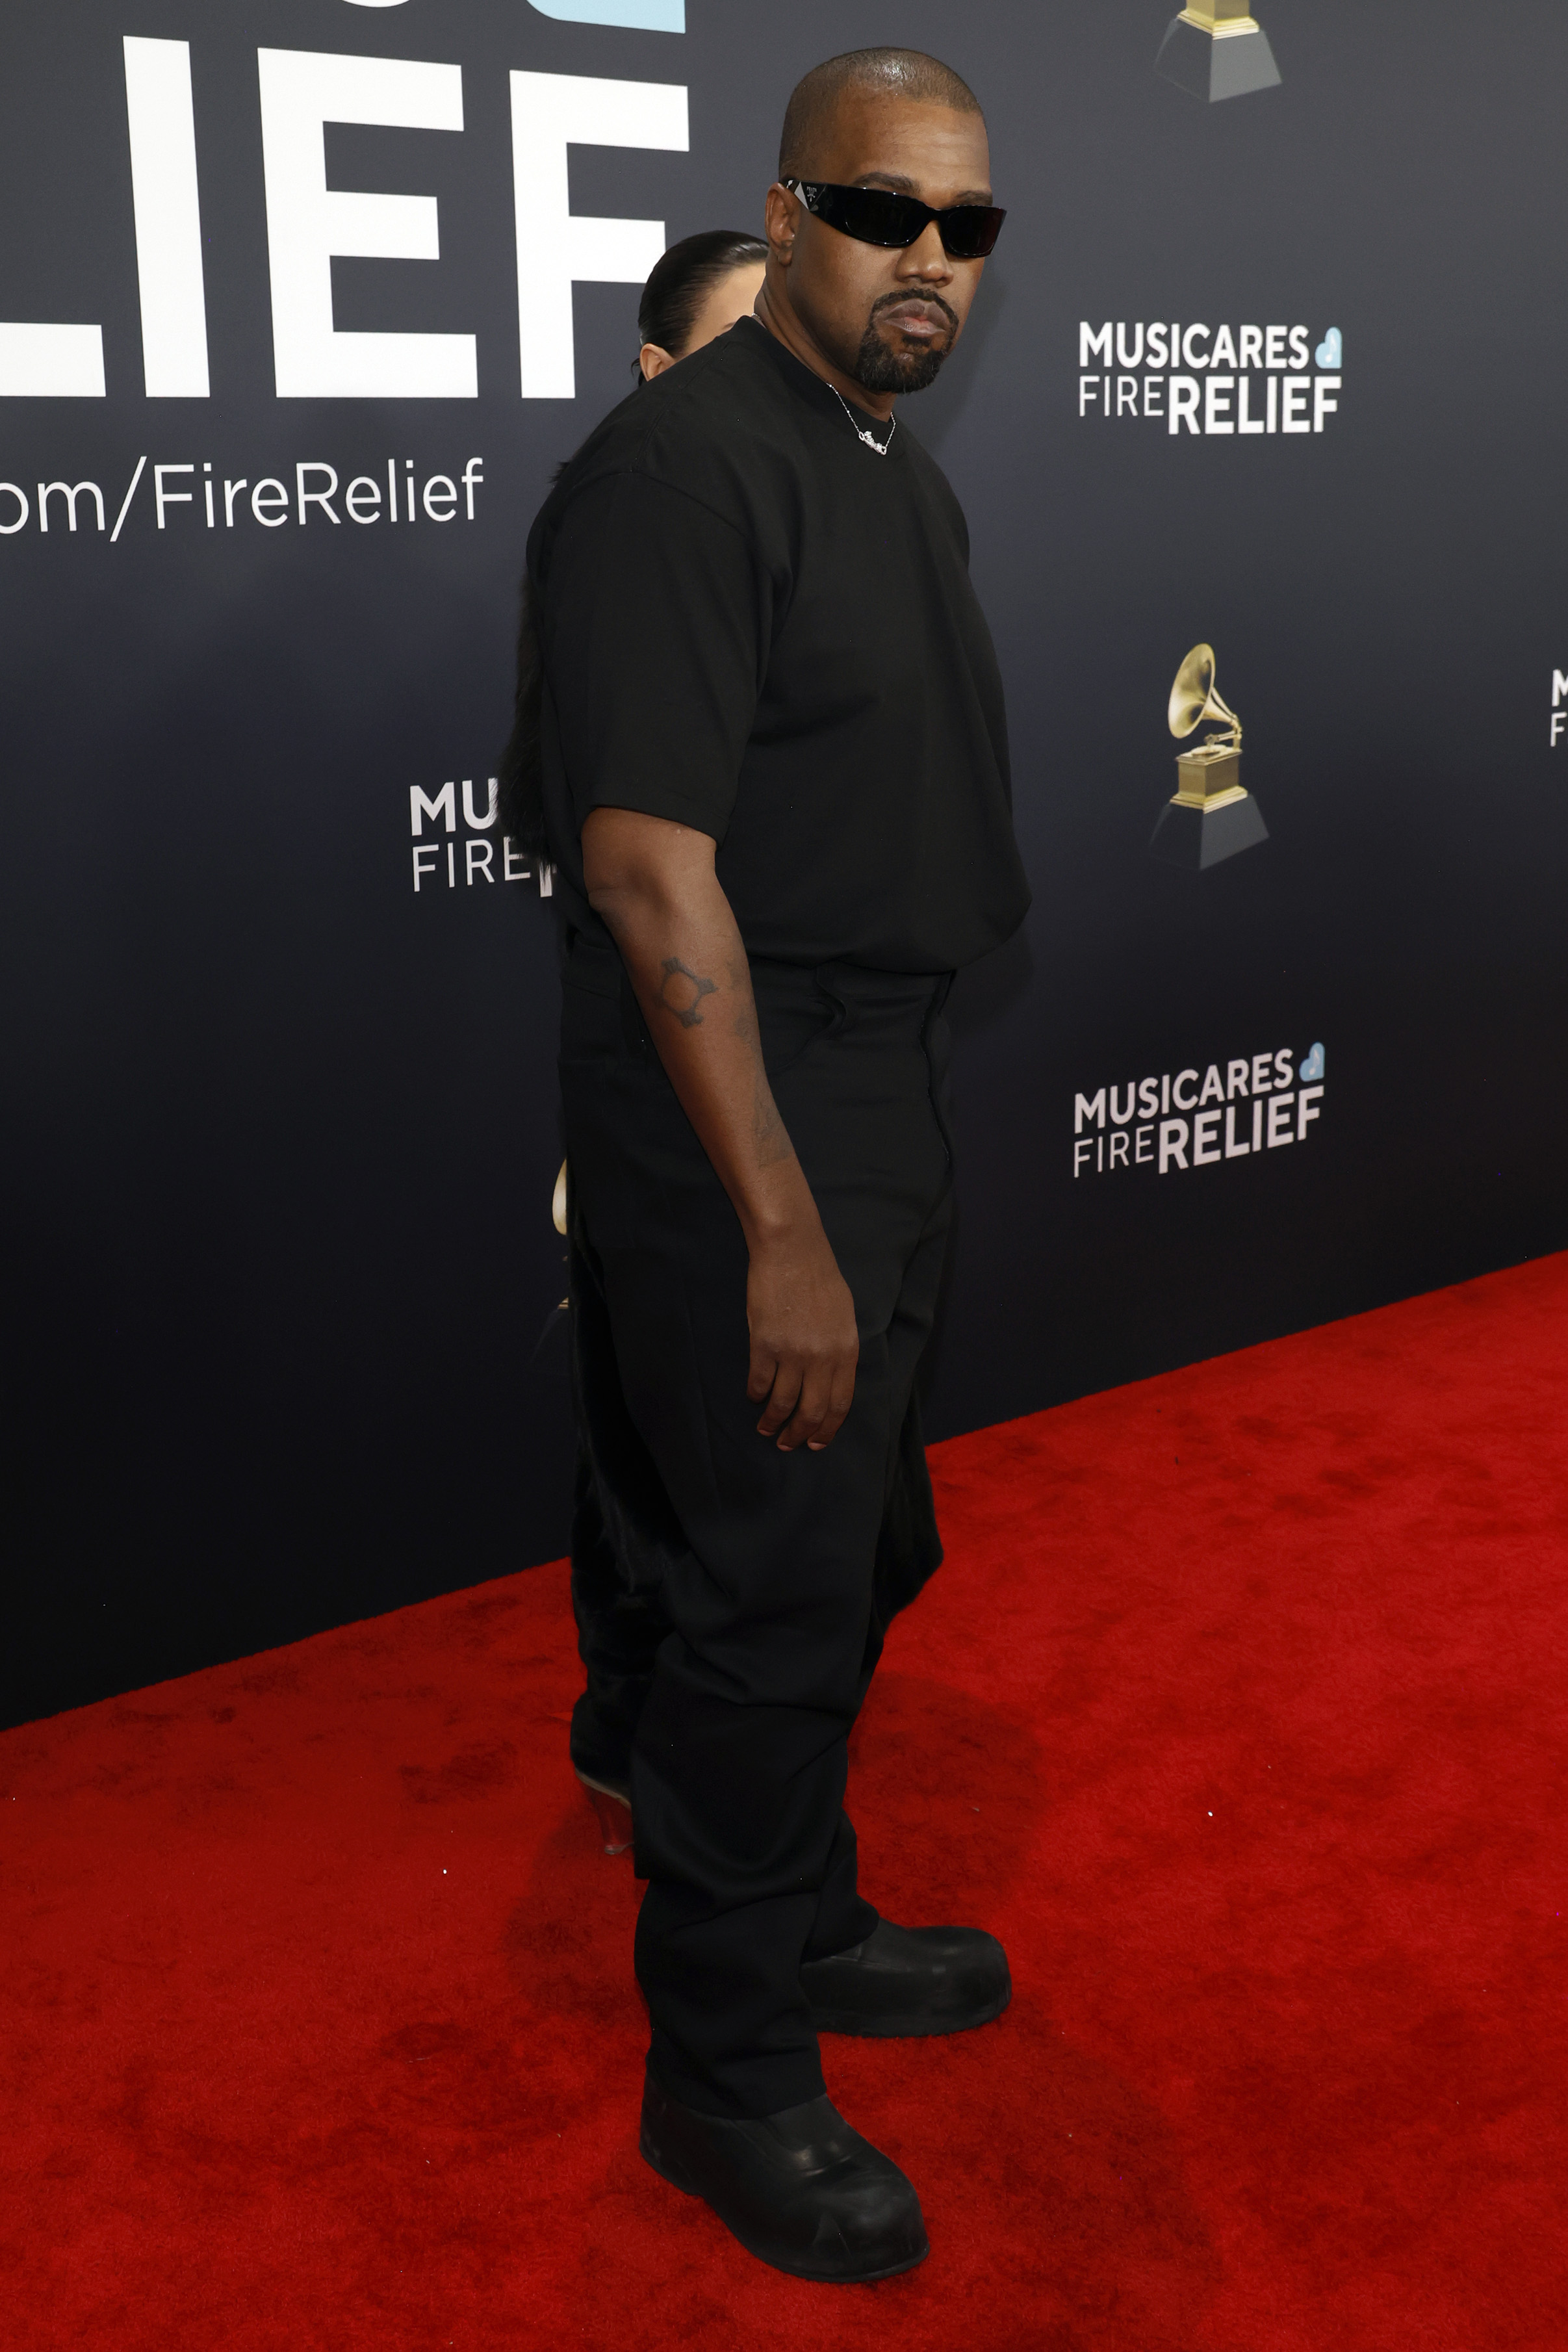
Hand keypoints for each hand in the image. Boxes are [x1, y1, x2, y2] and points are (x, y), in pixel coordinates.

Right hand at [746, 1218, 858, 1451]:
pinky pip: (759, 1382)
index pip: (839, 1404)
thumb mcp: (844, 1317)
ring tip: (766, 1429)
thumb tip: (831, 1379)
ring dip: (773, 1422)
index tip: (817, 1443)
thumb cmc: (820, 1277)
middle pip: (811, 1411)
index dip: (827, 1429)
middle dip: (800, 1434)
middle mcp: (822, 1358)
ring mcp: (792, 1353)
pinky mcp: (764, 1344)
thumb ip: (840, 1351)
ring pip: (782, 1402)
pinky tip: (754, 1398)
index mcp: (846, 1351)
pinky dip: (755, 1395)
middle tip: (789, 1444)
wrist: (792, 1251)